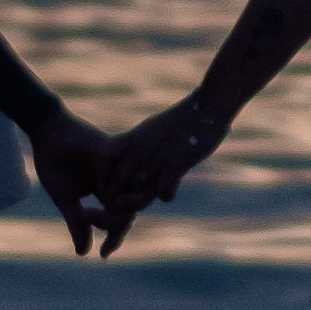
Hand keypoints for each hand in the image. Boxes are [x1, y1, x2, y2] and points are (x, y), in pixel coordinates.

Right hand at [28, 109, 127, 255]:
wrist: (45, 134)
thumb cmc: (54, 163)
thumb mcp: (65, 201)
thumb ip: (77, 224)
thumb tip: (83, 253)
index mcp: (107, 193)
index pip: (118, 219)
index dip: (114, 239)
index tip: (104, 255)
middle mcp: (116, 181)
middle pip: (128, 210)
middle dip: (116, 227)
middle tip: (98, 232)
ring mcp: (115, 167)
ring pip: (128, 195)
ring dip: (118, 211)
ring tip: (98, 217)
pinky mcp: (110, 151)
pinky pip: (120, 174)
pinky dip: (114, 188)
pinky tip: (104, 196)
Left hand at [93, 102, 229, 229]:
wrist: (207, 107)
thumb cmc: (181, 120)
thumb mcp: (152, 129)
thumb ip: (139, 146)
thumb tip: (133, 167)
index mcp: (133, 138)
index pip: (104, 159)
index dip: (103, 178)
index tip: (110, 188)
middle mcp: (141, 147)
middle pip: (118, 182)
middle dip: (120, 198)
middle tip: (130, 202)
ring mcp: (158, 156)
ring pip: (138, 191)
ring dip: (141, 201)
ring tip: (149, 198)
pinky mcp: (176, 163)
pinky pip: (163, 191)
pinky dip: (166, 195)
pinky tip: (170, 191)